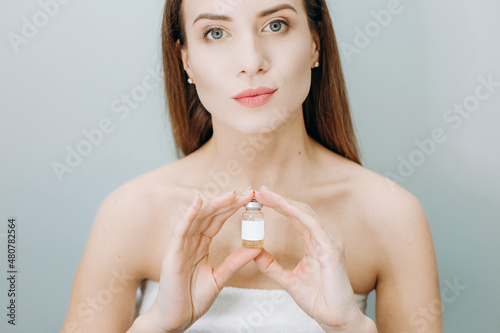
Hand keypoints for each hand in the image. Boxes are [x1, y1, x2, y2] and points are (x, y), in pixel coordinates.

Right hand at [144, 188, 260, 331]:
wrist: (175, 319)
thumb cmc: (192, 299)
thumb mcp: (219, 278)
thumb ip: (235, 263)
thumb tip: (255, 249)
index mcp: (200, 246)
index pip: (218, 221)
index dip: (232, 208)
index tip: (249, 198)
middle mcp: (190, 242)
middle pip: (210, 215)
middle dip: (228, 202)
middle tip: (247, 192)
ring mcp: (181, 246)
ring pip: (198, 219)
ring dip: (215, 205)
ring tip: (233, 195)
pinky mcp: (172, 254)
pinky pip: (181, 231)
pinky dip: (189, 215)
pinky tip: (198, 202)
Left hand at [253, 185, 365, 331]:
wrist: (335, 318)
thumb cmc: (318, 299)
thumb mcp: (287, 279)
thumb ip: (271, 265)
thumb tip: (255, 252)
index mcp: (316, 242)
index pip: (296, 217)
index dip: (279, 205)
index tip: (260, 198)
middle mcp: (324, 237)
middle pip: (300, 210)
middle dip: (279, 199)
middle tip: (259, 190)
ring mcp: (330, 241)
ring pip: (306, 213)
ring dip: (284, 202)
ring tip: (266, 195)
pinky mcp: (331, 249)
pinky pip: (312, 226)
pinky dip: (296, 214)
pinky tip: (283, 206)